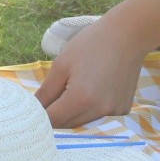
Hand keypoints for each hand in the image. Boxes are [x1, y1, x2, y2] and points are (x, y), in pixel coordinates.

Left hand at [34, 14, 148, 126]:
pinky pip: (98, 117)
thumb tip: (34, 109)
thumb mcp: (61, 65)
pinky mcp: (122, 109)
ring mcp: (113, 112)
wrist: (127, 36)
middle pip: (68, 125)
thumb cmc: (91, 45)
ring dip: (71, 114)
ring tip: (70, 90)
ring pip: (83, 123)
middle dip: (55, 115)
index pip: (52, 120)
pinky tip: (91, 90)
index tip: (32, 109)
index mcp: (80, 99)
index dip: (39, 116)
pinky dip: (89, 110)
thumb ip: (46, 92)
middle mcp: (99, 111)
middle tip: (49, 98)